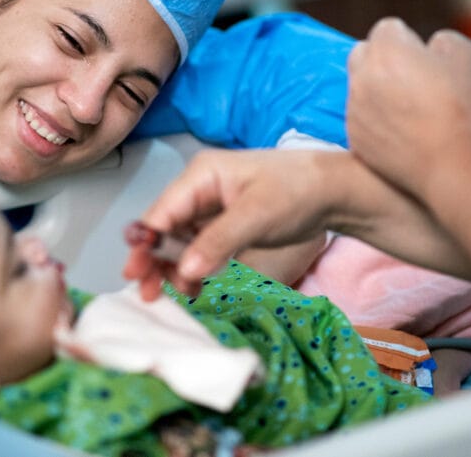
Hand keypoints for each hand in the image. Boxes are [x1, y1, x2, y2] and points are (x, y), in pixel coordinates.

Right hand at [122, 149, 341, 299]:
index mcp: (202, 175)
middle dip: (153, 259)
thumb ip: (218, 241)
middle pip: (164, 228)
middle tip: (146, 292)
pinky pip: (198, 249)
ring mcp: (211, 209)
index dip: (145, 242)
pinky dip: (193, 269)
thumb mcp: (256, 215)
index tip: (135, 273)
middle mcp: (200, 190)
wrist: (334, 193)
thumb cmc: (297, 190)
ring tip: (177, 295)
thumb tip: (184, 269)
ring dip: (172, 268)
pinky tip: (193, 289)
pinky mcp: (224, 226)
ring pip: (178, 242)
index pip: (163, 211)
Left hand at [346, 20, 470, 197]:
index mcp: (387, 50)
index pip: (387, 28)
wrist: (453, 163)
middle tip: (411, 77)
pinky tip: (402, 130)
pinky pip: (360, 118)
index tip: (424, 58)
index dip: (409, 40)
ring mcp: (355, 109)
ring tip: (410, 108)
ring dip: (377, 89)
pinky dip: (375, 119)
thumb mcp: (467, 54)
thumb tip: (428, 48)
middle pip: (363, 52)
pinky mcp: (354, 138)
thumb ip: (442, 40)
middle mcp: (362, 76)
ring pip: (359, 87)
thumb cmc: (463, 108)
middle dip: (382, 59)